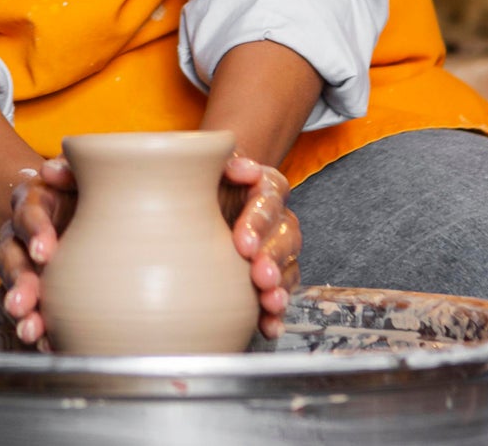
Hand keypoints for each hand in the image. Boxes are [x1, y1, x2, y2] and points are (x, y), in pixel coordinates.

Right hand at [0, 156, 75, 348]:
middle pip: (12, 257)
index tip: (44, 253)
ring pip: (14, 286)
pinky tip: (49, 344)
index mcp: (32, 200)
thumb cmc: (76, 188)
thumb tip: (52, 171)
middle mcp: (19, 233)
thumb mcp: (77, 171)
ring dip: (21, 310)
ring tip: (30, 330)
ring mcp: (23, 263)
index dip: (34, 232)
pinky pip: (29, 309)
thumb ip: (69, 167)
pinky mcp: (34, 287)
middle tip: (24, 303)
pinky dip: (38, 329)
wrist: (69, 207)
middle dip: (19, 282)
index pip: (29, 214)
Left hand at [219, 153, 300, 338]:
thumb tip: (246, 169)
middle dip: (273, 258)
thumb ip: (225, 162)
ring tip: (269, 301)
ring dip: (281, 287)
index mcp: (264, 186)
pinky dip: (275, 314)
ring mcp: (276, 248)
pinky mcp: (271, 276)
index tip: (241, 244)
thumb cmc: (202, 181)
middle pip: (284, 236)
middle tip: (259, 276)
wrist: (199, 200)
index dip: (259, 222)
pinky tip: (269, 326)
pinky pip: (280, 294)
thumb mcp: (207, 165)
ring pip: (289, 267)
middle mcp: (277, 217)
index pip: (269, 199)